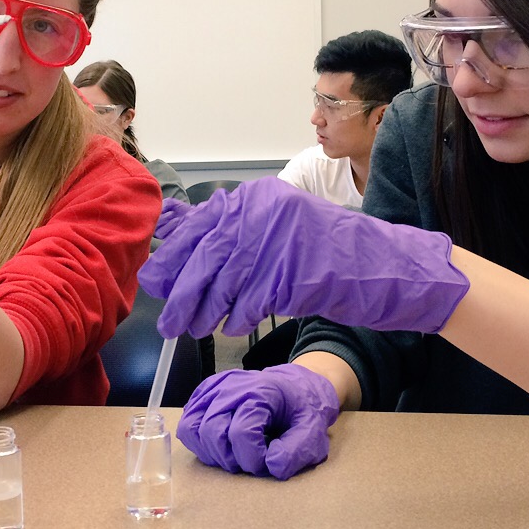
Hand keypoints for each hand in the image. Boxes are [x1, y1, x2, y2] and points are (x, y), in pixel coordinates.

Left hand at [139, 176, 469, 338]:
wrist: (373, 262)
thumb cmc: (317, 248)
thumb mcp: (272, 226)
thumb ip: (228, 232)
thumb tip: (174, 242)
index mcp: (253, 198)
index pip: (198, 226)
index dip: (172, 257)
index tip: (154, 280)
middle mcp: (261, 214)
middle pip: (205, 257)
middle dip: (181, 292)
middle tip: (167, 320)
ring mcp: (275, 243)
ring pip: (223, 283)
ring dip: (204, 312)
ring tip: (192, 329)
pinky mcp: (288, 274)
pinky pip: (250, 302)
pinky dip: (237, 319)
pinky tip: (232, 328)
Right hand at [177, 364, 339, 479]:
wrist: (296, 386)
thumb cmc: (302, 409)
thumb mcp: (314, 431)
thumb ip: (297, 451)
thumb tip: (272, 466)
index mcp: (260, 391)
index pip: (241, 433)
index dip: (253, 458)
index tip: (267, 462)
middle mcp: (231, 386)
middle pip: (211, 431)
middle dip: (230, 458)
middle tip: (248, 462)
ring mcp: (214, 388)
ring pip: (192, 428)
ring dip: (210, 451)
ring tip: (232, 455)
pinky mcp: (204, 394)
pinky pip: (187, 422)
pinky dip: (199, 440)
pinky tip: (220, 443)